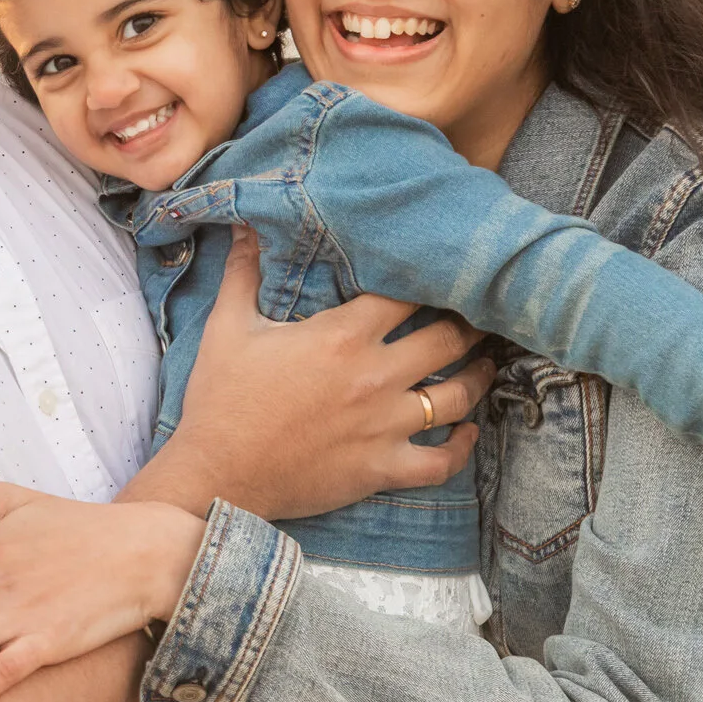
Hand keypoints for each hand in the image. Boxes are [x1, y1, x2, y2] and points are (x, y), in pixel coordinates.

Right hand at [126, 225, 496, 518]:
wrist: (218, 473)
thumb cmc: (222, 399)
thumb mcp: (228, 327)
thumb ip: (244, 273)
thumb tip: (244, 227)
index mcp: (342, 336)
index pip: (405, 295)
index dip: (427, 280)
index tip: (438, 274)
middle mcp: (375, 377)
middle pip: (446, 340)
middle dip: (467, 324)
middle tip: (476, 315)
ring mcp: (385, 426)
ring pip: (457, 397)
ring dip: (477, 377)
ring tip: (484, 364)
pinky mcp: (383, 468)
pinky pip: (442, 461)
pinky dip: (462, 447)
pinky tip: (468, 432)